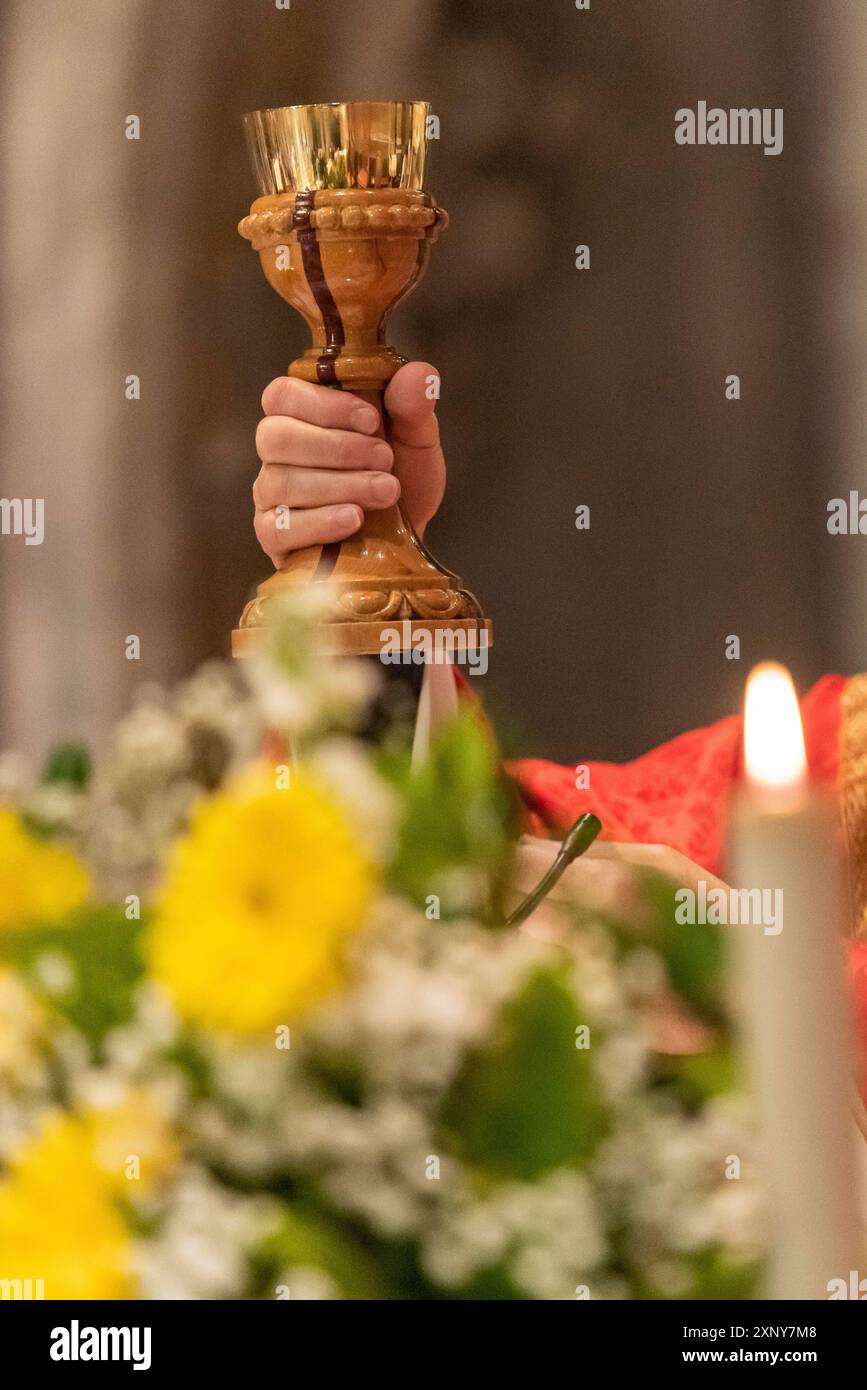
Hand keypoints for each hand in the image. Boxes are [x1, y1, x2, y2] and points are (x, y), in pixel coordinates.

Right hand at [252, 360, 445, 566]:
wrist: (405, 539)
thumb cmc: (402, 480)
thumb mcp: (416, 440)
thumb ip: (414, 406)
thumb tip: (420, 374)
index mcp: (301, 416)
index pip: (283, 394)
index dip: (323, 405)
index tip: (372, 421)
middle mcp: (277, 452)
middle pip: (275, 436)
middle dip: (337, 448)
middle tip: (385, 460)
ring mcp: (270, 496)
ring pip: (282, 482)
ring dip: (341, 485)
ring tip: (387, 492)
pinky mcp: (272, 537)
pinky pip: (279, 528)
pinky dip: (321, 522)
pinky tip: (354, 519)